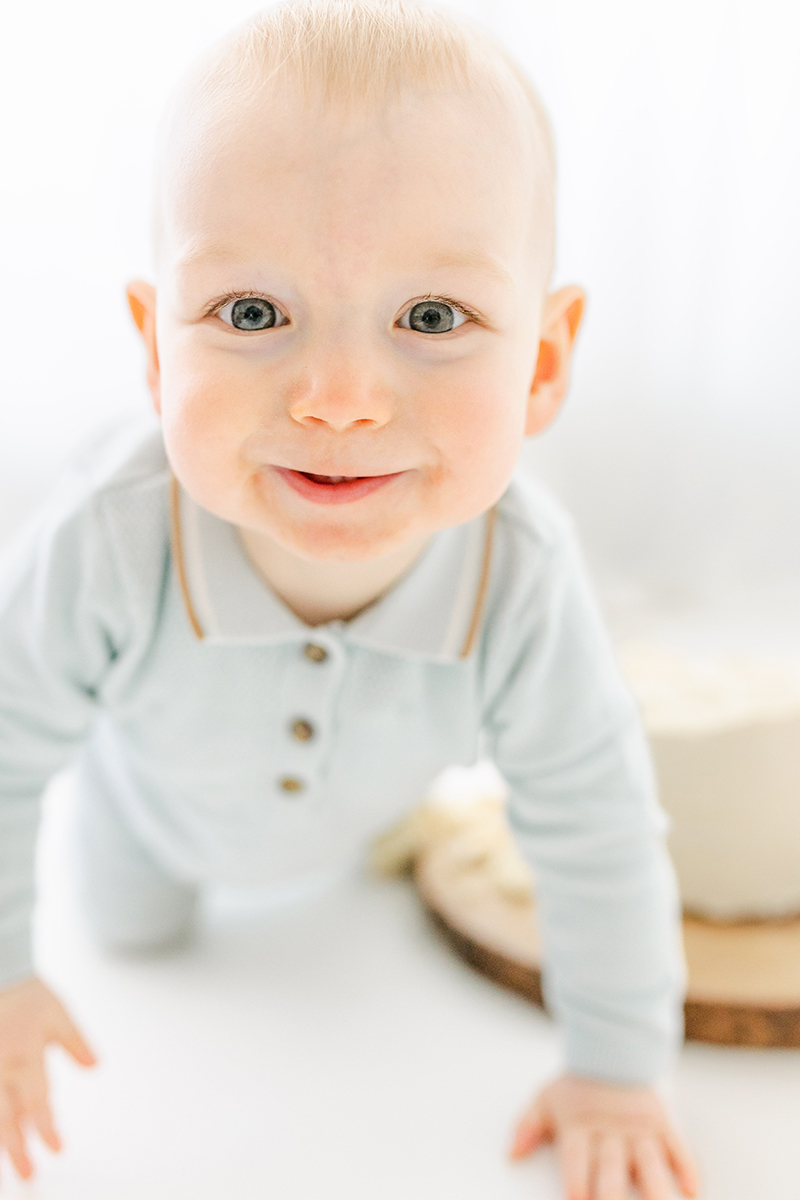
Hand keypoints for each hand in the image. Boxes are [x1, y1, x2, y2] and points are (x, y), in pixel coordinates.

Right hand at [0, 975, 95, 1180]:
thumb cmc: (27, 992)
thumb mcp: (59, 1013)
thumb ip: (76, 1042)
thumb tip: (94, 1067)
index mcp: (26, 1056)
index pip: (38, 1102)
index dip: (47, 1129)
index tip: (56, 1149)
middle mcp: (2, 1068)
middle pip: (8, 1118)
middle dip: (18, 1150)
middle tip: (28, 1175)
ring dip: (0, 1140)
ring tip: (6, 1167)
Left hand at [509, 1073, 698, 1199]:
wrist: (614, 1051)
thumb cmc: (577, 1087)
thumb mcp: (546, 1098)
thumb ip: (528, 1125)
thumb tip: (511, 1153)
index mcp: (580, 1125)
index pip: (576, 1156)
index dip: (576, 1177)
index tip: (577, 1199)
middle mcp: (611, 1130)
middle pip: (611, 1165)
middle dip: (612, 1192)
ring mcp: (640, 1128)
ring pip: (649, 1162)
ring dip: (655, 1189)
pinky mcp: (663, 1123)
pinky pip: (678, 1146)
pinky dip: (687, 1167)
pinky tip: (692, 1190)